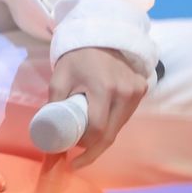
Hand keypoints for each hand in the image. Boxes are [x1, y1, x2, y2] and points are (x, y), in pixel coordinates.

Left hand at [48, 47, 146, 169]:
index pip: (98, 129)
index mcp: (103, 88)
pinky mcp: (142, 88)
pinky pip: (125, 116)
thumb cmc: (76, 56)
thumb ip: (54, 106)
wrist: (98, 34)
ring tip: (86, 139)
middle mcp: (125, 91)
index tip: (71, 158)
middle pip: (110, 134)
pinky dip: (112, 124)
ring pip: (119, 127)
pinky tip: (100, 125)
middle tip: (77, 157)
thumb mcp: (59, 78)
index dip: (85, 148)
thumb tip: (49, 138)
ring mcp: (136, 90)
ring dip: (103, 137)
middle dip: (93, 149)